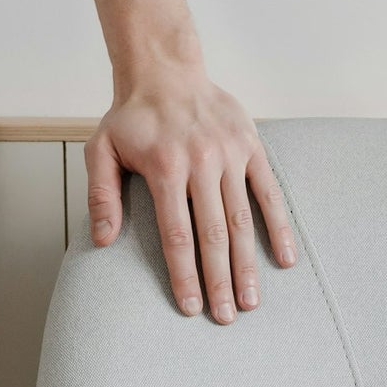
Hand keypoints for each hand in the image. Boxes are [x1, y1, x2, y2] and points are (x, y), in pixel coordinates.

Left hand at [84, 61, 296, 319]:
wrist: (165, 69)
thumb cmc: (132, 118)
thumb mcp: (101, 149)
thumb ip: (101, 195)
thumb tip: (102, 241)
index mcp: (165, 167)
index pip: (177, 234)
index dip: (185, 274)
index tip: (192, 307)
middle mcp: (201, 162)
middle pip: (213, 234)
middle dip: (220, 280)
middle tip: (226, 317)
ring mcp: (229, 155)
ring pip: (242, 220)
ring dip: (248, 264)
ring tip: (250, 301)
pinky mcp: (250, 148)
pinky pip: (269, 193)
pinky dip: (279, 228)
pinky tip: (285, 260)